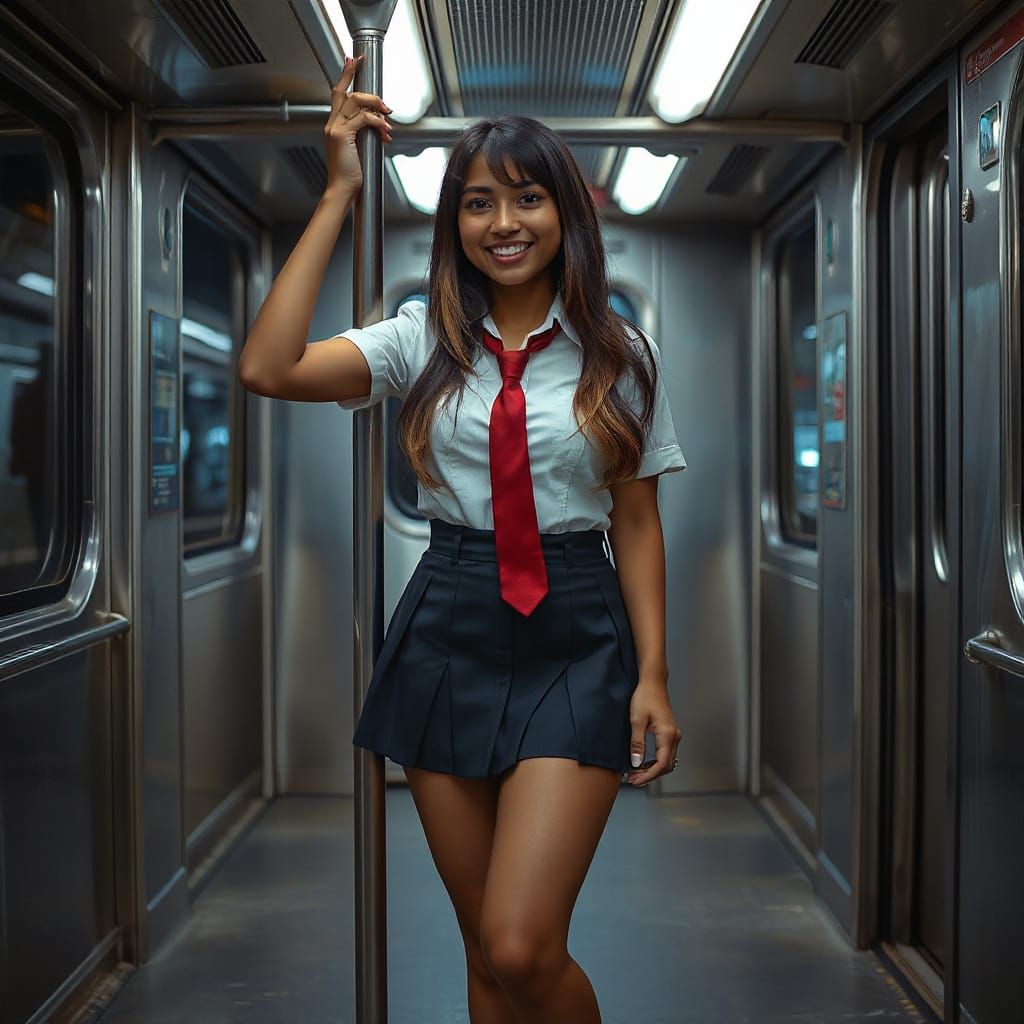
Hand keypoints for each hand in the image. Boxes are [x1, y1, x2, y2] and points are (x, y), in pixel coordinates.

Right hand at [323, 54, 392, 194]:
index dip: (345, 75)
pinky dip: (378, 122)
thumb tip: (379, 125)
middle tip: (379, 91)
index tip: (354, 61)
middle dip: (361, 83)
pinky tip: (385, 132)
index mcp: (334, 125)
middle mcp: (332, 123)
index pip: (338, 94)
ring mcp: (335, 128)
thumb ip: (363, 134)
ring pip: (355, 101)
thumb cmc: (350, 175)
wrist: (342, 190)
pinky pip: (364, 118)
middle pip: (345, 92)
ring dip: (376, 104)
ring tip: (388, 115)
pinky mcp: (342, 135)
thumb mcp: (358, 149)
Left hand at [624, 680, 682, 785]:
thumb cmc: (645, 697)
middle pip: (666, 766)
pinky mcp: (670, 733)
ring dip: (652, 770)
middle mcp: (674, 736)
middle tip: (632, 780)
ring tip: (636, 774)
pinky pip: (665, 753)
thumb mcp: (636, 720)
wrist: (652, 683)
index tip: (635, 780)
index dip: (648, 776)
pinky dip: (655, 762)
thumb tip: (636, 763)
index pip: (661, 764)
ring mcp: (674, 735)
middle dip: (650, 776)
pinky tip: (643, 764)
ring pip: (667, 761)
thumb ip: (637, 743)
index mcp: (667, 735)